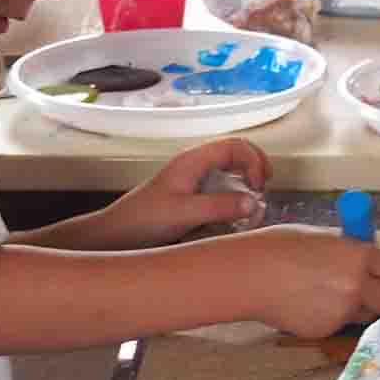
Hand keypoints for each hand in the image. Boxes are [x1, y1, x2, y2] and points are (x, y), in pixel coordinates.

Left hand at [108, 137, 271, 246]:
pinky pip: (221, 192)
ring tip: (251, 209)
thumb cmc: (144, 219)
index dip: (254, 161)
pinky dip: (234, 201)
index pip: (235, 145)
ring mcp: (194, 182)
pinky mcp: (192, 198)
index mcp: (192, 161)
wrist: (117, 234)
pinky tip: (235, 219)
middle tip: (263, 193)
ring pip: (231, 174)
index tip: (259, 187)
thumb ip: (219, 206)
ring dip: (246, 188)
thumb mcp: (183, 213)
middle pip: (236, 155)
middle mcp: (195, 167)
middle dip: (256, 170)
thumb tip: (254, 202)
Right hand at [237, 225, 379, 337]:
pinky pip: (337, 323)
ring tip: (319, 292)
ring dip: (353, 306)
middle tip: (364, 290)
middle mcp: (356, 285)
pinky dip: (326, 315)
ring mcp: (342, 311)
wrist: (244, 275)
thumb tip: (359, 254)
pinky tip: (300, 301)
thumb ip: (342, 248)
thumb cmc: (271, 249)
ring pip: (365, 314)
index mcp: (356, 255)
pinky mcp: (326, 330)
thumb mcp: (313, 236)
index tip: (376, 270)